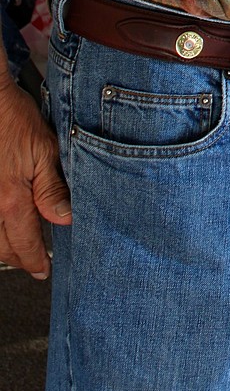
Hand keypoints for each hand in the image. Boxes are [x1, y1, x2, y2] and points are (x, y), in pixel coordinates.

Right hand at [0, 76, 71, 276]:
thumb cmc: (14, 119)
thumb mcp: (46, 150)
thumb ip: (52, 189)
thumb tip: (63, 219)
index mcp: (11, 200)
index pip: (25, 244)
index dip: (36, 261)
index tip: (42, 271)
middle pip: (2, 247)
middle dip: (18, 258)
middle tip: (31, 261)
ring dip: (3, 245)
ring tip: (16, 247)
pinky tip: (2, 224)